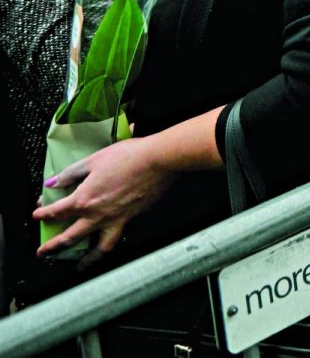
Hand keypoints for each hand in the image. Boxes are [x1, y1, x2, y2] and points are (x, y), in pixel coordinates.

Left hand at [34, 136, 174, 262]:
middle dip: (53, 247)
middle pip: (69, 237)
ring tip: (81, 265)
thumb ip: (71, 173)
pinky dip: (110, 245)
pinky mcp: (131, 218)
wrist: (158, 161)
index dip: (43, 215)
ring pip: (97, 247)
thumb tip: (53, 182)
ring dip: (86, 259)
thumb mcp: (94, 160)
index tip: (38, 215)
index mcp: (84, 199)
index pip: (56, 212)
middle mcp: (97, 214)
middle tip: (44, 252)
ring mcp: (115, 219)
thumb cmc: (129, 157)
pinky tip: (108, 245)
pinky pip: (117, 237)